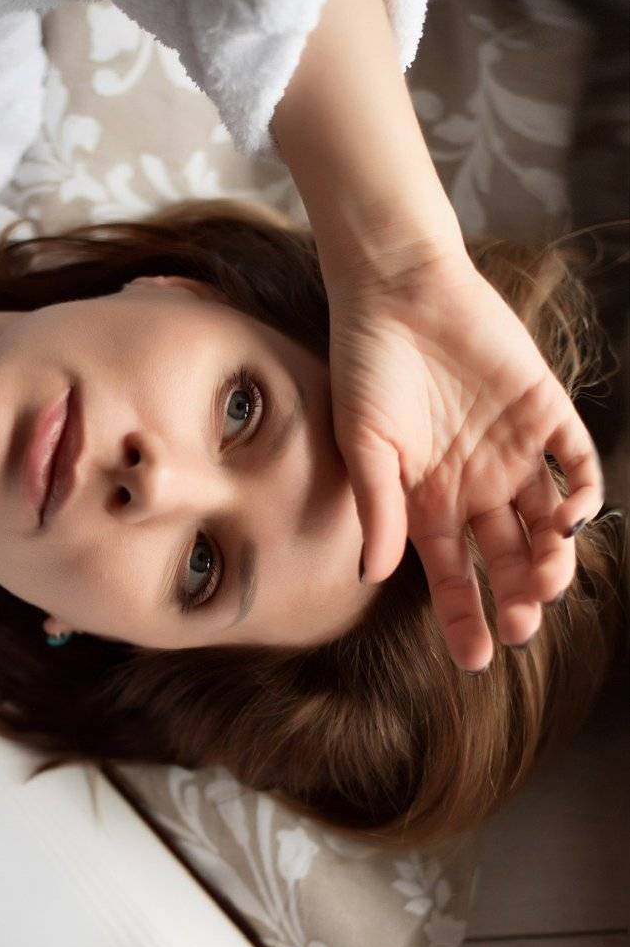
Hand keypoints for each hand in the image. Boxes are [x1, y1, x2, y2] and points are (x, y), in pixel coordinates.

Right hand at [326, 246, 604, 670]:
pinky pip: (576, 461)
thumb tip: (377, 574)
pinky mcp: (545, 410)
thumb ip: (378, 508)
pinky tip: (572, 519)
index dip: (464, 617)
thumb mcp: (363, 445)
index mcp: (428, 502)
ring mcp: (513, 451)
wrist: (398, 287)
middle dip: (518, 598)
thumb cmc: (367, 366)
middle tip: (524, 625)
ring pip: (546, 523)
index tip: (478, 658)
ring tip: (547, 579)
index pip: (452, 575)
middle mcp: (474, 486)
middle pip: (506, 558)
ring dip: (552, 557)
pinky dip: (583, 493)